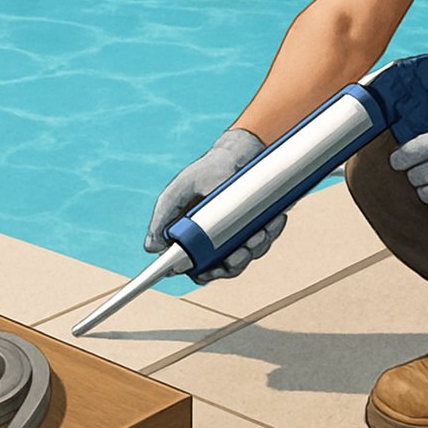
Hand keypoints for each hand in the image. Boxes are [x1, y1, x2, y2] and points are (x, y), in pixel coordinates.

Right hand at [145, 128, 286, 281]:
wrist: (237, 153)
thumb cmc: (205, 171)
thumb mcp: (179, 191)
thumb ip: (163, 217)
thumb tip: (151, 247)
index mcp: (194, 238)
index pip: (197, 269)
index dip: (205, 274)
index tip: (212, 268)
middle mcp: (217, 240)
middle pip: (226, 268)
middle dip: (236, 263)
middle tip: (241, 250)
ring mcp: (239, 234)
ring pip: (249, 255)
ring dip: (256, 248)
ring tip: (259, 231)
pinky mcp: (259, 225)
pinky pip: (267, 238)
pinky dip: (272, 232)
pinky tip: (276, 220)